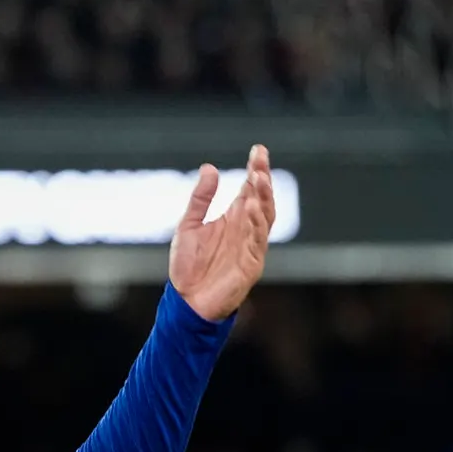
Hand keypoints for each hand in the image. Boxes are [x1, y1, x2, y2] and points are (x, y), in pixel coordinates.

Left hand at [168, 144, 276, 322]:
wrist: (188, 301)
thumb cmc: (189, 266)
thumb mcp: (189, 225)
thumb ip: (200, 199)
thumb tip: (210, 167)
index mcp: (233, 218)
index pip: (249, 189)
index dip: (256, 170)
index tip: (258, 150)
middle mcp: (246, 228)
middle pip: (261, 199)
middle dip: (262, 179)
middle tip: (259, 161)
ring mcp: (251, 245)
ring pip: (264, 217)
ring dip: (262, 198)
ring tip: (257, 179)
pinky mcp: (252, 263)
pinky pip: (257, 240)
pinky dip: (255, 223)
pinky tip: (250, 207)